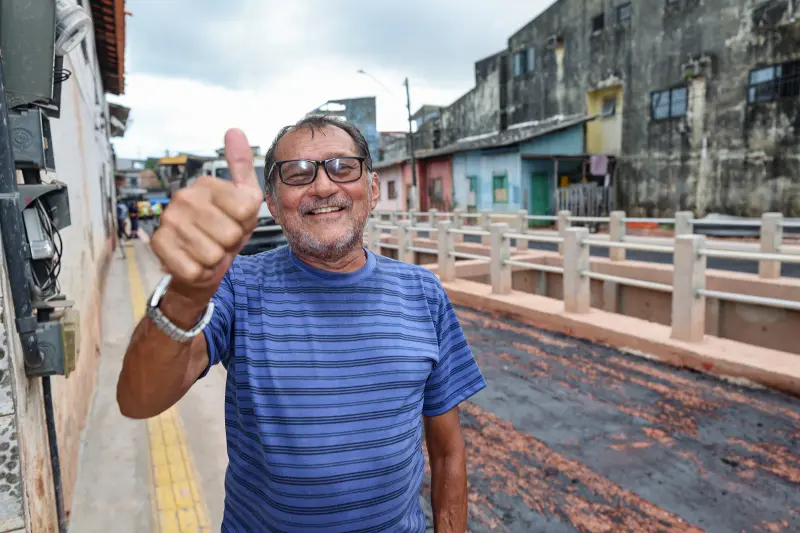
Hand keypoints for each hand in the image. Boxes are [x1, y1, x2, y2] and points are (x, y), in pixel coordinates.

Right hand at [150, 128, 262, 302]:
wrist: (201, 260)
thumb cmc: (225, 228)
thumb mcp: (243, 197)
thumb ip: (241, 166)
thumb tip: (234, 131)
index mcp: (206, 185)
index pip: (245, 209)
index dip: (246, 222)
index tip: (235, 220)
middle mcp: (184, 198)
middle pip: (230, 234)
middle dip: (231, 242)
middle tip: (221, 238)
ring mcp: (169, 220)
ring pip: (213, 254)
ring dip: (215, 258)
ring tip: (209, 248)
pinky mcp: (159, 244)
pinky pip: (195, 269)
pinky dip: (200, 271)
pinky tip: (194, 260)